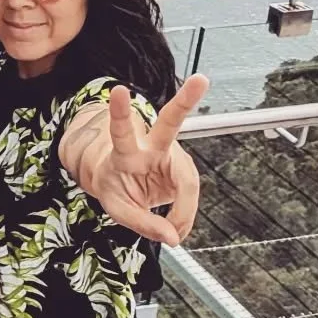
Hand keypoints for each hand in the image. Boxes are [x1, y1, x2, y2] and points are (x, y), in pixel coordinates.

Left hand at [85, 77, 206, 245]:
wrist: (122, 184)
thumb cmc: (116, 187)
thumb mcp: (117, 207)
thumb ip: (142, 223)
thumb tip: (172, 237)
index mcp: (124, 151)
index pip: (121, 130)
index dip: (121, 111)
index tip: (118, 90)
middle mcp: (151, 146)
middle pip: (170, 122)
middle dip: (185, 101)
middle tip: (201, 80)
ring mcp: (171, 156)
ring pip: (188, 178)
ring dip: (184, 210)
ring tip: (174, 232)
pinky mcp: (183, 169)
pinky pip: (189, 197)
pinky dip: (183, 217)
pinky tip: (176, 227)